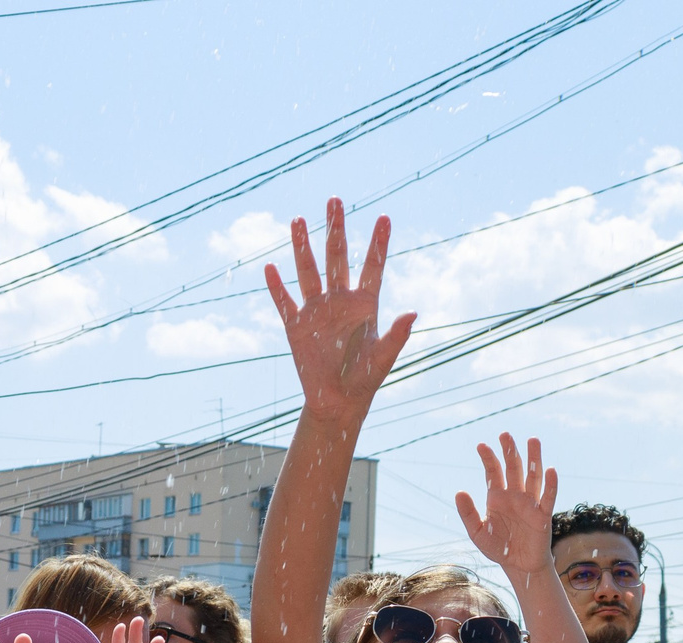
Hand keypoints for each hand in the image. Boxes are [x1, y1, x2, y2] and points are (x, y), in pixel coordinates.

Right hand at [264, 199, 413, 425]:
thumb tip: (412, 313)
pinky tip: (270, 267)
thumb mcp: (383, 358)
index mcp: (364, 305)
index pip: (372, 267)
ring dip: (302, 246)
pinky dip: (276, 286)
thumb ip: (397, 336)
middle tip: (334, 200)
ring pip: (307, 271)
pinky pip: (284, 301)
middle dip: (335, 229)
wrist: (337, 402)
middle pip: (336, 257)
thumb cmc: (365, 379)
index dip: (377, 244)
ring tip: (297, 219)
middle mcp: (339, 301)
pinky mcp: (295, 326)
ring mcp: (316, 311)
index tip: (383, 218)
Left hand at [453, 433, 557, 578]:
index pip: (493, 472)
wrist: (518, 565)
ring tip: (532, 440)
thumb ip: (468, 513)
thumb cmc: (498, 548)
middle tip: (505, 434)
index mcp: (497, 498)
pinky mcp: (542, 515)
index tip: (481, 445)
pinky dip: (550, 484)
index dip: (488, 459)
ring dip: (533, 459)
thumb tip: (459, 492)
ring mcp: (530, 503)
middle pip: (513, 468)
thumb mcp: (477, 532)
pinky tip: (550, 469)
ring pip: (532, 476)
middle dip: (510, 451)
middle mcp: (515, 496)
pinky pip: (547, 497)